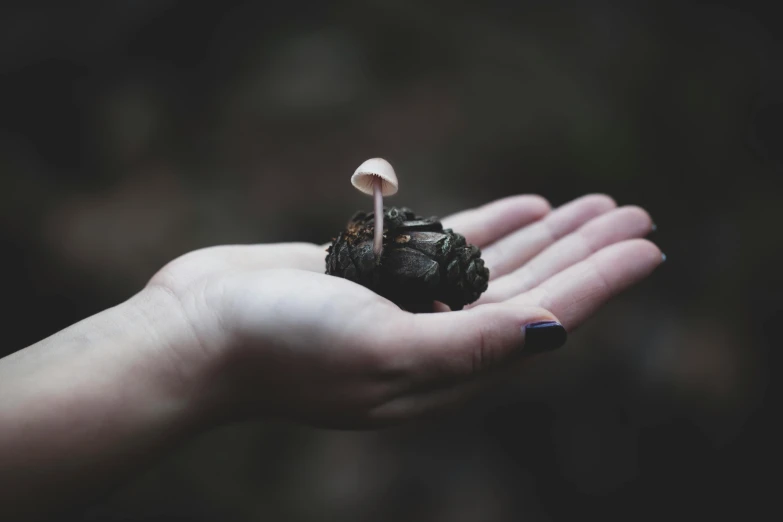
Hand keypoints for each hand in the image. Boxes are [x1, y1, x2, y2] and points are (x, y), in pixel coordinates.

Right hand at [149, 194, 660, 427]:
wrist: (198, 332)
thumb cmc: (282, 346)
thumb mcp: (384, 350)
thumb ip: (472, 347)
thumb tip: (555, 332)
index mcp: (447, 372)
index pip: (543, 319)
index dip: (600, 283)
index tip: (647, 247)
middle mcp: (437, 343)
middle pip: (532, 290)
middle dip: (586, 252)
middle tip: (635, 213)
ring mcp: (407, 309)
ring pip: (498, 267)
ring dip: (548, 236)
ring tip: (595, 206)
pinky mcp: (378, 279)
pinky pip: (450, 248)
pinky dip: (491, 226)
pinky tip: (528, 206)